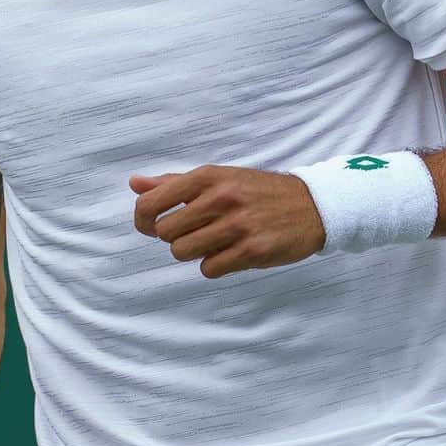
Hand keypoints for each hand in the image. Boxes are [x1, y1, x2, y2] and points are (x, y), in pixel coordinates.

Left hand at [131, 165, 325, 277]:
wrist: (311, 205)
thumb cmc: (256, 191)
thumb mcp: (218, 178)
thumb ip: (174, 183)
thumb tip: (134, 184)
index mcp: (207, 176)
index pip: (150, 203)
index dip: (144, 220)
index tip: (153, 225)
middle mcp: (221, 198)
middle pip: (165, 233)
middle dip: (174, 237)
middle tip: (193, 233)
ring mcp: (237, 225)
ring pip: (183, 252)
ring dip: (194, 252)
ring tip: (213, 242)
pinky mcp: (253, 250)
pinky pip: (209, 269)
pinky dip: (215, 265)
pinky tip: (231, 252)